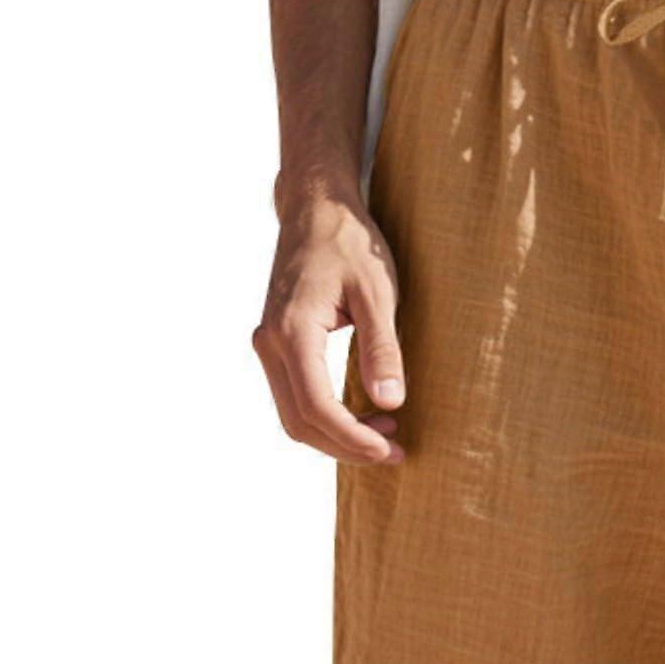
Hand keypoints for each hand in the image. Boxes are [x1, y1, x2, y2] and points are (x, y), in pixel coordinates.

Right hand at [252, 190, 405, 463]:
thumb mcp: (378, 293)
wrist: (317, 209)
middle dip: (345, 447)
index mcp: (293, 331)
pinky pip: (296, 396)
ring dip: (336, 436)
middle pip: (299, 421)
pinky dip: (327, 417)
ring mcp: (269, 345)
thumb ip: (382, 349)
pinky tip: (365, 415)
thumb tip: (389, 403)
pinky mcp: (278, 345)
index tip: (390, 451)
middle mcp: (270, 343)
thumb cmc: (351, 245)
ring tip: (387, 436)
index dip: (352, 439)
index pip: (316, 406)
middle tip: (395, 454)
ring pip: (294, 414)